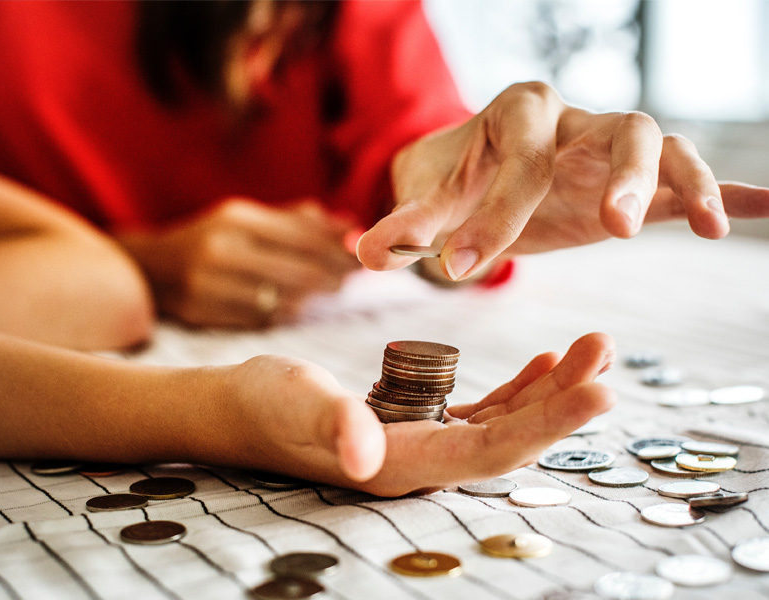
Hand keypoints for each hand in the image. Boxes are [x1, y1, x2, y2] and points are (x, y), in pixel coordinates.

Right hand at [117, 198, 360, 327]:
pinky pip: (260, 319)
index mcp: (236, 219)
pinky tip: (297, 306)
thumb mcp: (246, 219)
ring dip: (313, 297)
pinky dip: (285, 313)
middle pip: (297, 270)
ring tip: (331, 289)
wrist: (149, 268)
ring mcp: (209, 284)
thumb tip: (350, 225)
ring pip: (281, 299)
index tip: (362, 255)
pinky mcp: (202, 312)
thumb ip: (296, 221)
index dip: (337, 248)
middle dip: (333, 275)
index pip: (301, 236)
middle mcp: (221, 249)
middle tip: (355, 277)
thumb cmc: (210, 240)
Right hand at [222, 332, 615, 496]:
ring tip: (590, 350)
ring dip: (550, 390)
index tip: (600, 392)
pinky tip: (543, 365)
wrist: (239, 408)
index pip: (491, 452)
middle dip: (565, 402)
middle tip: (606, 355)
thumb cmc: (263, 404)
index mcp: (402, 465)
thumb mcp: (296, 403)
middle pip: (512, 439)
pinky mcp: (415, 424)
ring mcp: (422, 445)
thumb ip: (334, 426)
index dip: (549, 426)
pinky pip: (481, 411)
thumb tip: (365, 456)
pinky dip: (517, 388)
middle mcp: (422, 464)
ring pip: (504, 423)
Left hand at [357, 82, 768, 280]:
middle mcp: (573, 120)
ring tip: (704, 227)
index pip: (518, 162)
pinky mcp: (631, 181)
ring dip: (684, 182)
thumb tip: (364, 252)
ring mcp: (608, 147)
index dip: (491, 216)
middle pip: (618, 129)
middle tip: (612, 228)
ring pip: (664, 146)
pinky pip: (689, 176)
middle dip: (620, 175)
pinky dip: (726, 190)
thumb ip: (404, 226)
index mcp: (518, 115)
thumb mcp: (428, 201)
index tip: (462, 268)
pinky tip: (762, 209)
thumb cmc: (454, 182)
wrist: (478, 171)